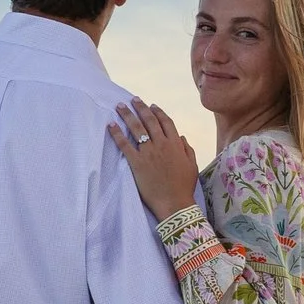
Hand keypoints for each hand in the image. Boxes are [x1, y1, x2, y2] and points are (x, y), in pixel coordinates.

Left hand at [109, 99, 202, 222]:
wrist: (175, 204)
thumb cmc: (184, 187)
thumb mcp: (192, 166)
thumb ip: (188, 149)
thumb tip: (182, 137)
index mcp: (176, 144)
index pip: (166, 122)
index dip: (158, 112)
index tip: (152, 106)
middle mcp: (162, 144)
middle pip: (149, 121)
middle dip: (140, 108)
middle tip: (133, 100)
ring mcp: (149, 152)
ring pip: (137, 128)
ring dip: (127, 115)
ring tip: (120, 106)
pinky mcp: (137, 163)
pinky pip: (125, 145)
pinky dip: (117, 133)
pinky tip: (111, 125)